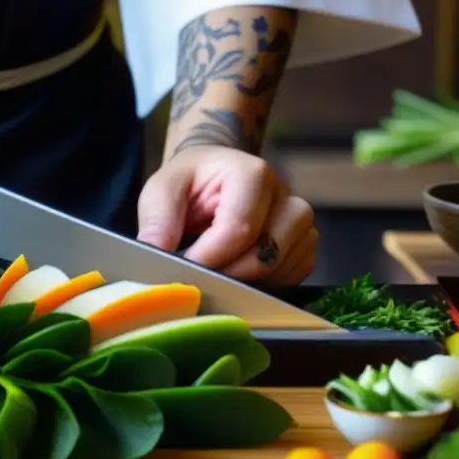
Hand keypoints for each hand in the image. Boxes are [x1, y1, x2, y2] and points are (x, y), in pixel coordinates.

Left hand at [136, 147, 316, 285]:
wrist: (214, 174)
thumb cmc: (189, 181)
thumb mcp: (162, 189)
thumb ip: (158, 220)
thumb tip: (155, 257)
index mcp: (252, 173)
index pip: (239, 228)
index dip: (209, 257)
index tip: (183, 270)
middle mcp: (285, 195)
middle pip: (267, 254)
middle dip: (228, 275)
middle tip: (197, 278)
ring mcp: (299, 221)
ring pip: (282, 269)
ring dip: (247, 283)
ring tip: (216, 275)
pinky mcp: (303, 244)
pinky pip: (292, 276)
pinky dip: (265, 285)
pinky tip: (239, 277)